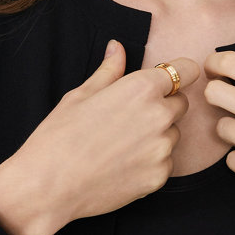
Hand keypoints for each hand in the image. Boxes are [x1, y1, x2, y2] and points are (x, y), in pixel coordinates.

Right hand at [0, 41, 199, 234]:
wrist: (47, 187)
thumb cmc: (58, 137)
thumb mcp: (80, 95)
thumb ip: (109, 71)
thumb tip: (117, 47)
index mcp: (141, 89)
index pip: (186, 70)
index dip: (178, 73)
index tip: (168, 81)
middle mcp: (159, 116)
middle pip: (181, 104)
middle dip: (163, 106)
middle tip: (130, 117)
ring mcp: (161, 149)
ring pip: (173, 135)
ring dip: (157, 136)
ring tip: (120, 145)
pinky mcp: (159, 177)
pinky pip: (165, 163)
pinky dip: (150, 163)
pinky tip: (121, 165)